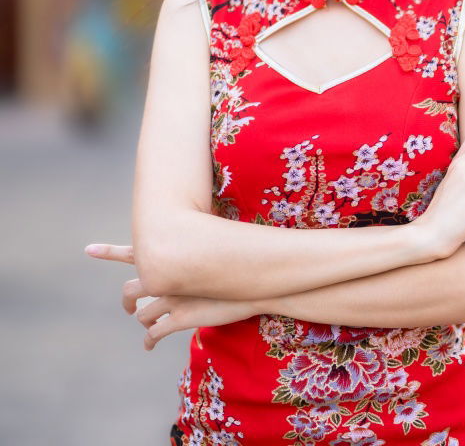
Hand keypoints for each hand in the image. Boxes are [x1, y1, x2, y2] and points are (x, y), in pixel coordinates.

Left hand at [84, 242, 257, 349]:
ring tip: (145, 324)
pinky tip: (149, 345)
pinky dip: (148, 340)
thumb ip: (195, 249)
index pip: (133, 252)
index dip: (109, 251)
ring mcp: (172, 298)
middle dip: (128, 300)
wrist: (253, 280)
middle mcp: (167, 276)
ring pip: (142, 314)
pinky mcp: (180, 319)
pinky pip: (154, 333)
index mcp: (171, 258)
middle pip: (132, 290)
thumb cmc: (237, 261)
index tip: (88, 249)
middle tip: (129, 306)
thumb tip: (192, 243)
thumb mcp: (212, 247)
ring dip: (142, 319)